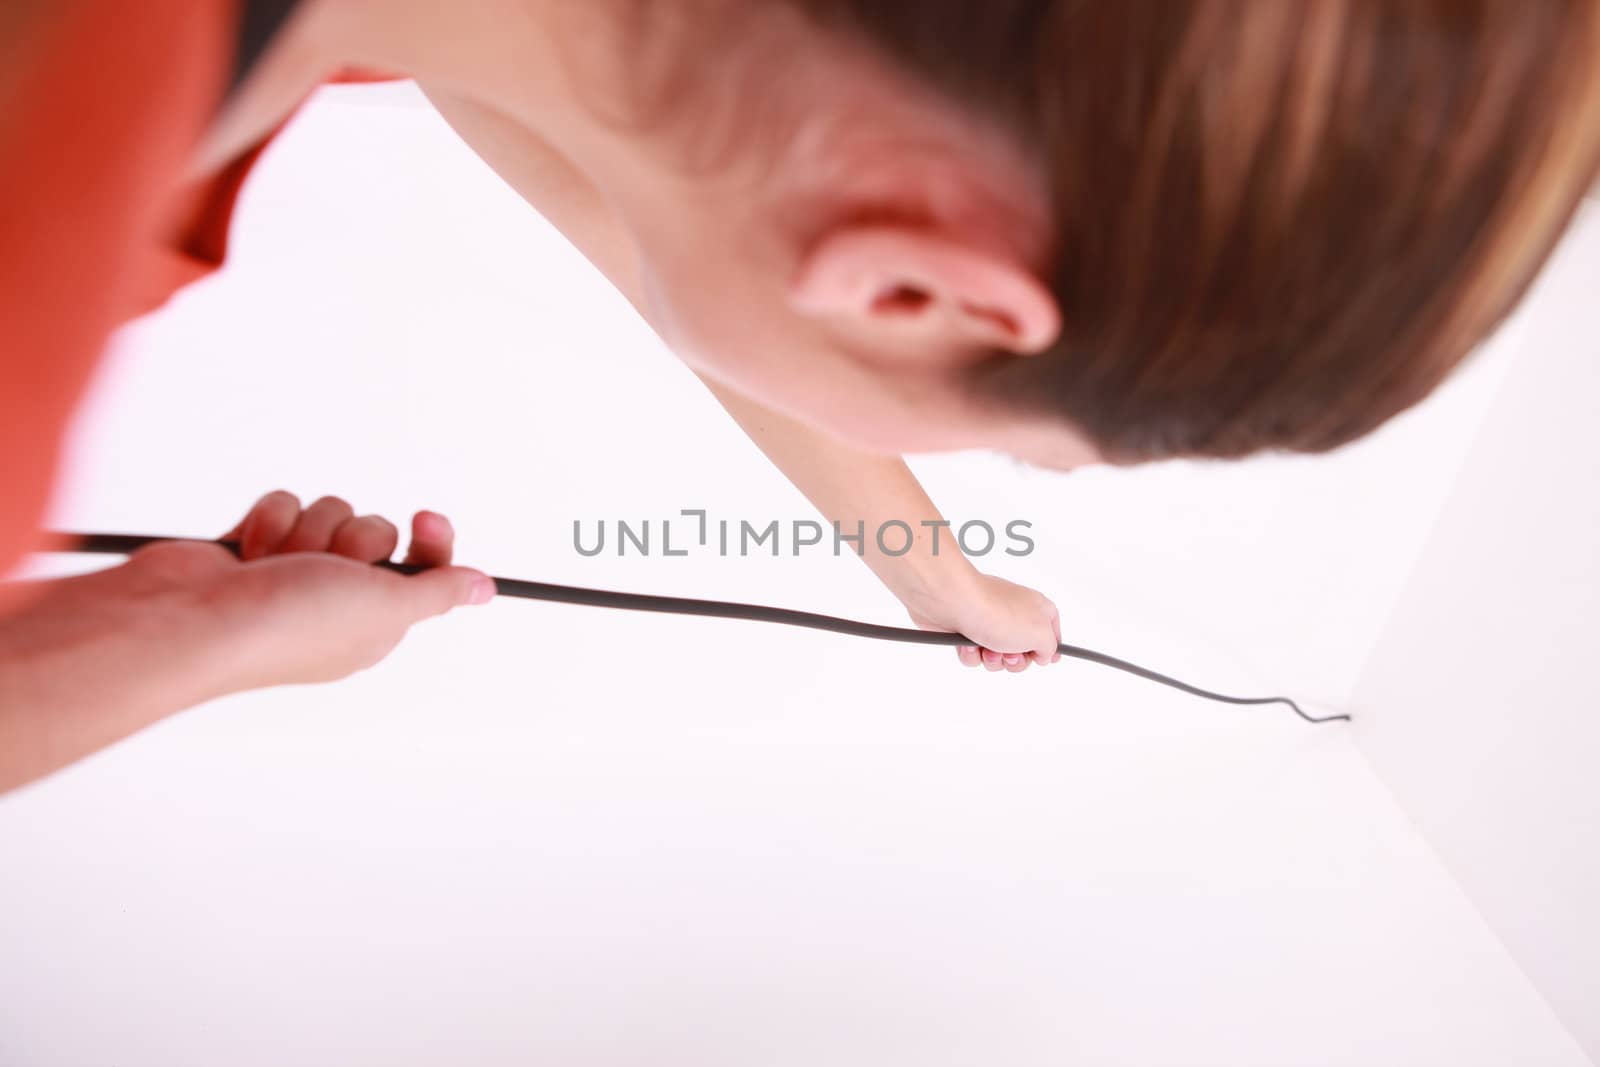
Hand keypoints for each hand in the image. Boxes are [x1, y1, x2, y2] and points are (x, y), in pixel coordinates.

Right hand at [159, 491, 493, 689]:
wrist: (187, 620)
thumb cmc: (287, 625)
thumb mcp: (385, 608)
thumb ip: (436, 592)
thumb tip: (484, 588)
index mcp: (375, 624)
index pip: (423, 569)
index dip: (431, 541)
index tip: (425, 519)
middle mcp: (336, 599)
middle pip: (375, 531)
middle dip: (352, 538)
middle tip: (325, 567)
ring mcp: (291, 573)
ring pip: (330, 512)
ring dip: (306, 530)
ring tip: (277, 564)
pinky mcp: (252, 548)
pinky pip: (283, 505)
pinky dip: (268, 520)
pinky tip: (247, 551)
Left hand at [905, 572, 1061, 672]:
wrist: (954, 602)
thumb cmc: (998, 612)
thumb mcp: (1040, 634)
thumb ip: (1049, 648)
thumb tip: (1044, 654)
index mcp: (1038, 608)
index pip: (1052, 632)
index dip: (1047, 649)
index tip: (1043, 659)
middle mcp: (1015, 614)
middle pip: (1024, 652)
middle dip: (1015, 660)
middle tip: (1009, 653)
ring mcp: (991, 621)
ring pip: (998, 657)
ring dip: (993, 659)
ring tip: (986, 647)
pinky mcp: (968, 630)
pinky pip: (976, 655)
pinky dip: (973, 654)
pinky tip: (969, 643)